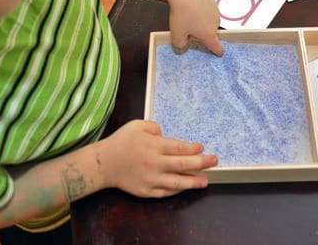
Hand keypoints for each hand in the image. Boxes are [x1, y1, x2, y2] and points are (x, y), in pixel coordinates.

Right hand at [99, 120, 217, 197]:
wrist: (104, 163)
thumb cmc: (121, 142)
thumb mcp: (136, 125)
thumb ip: (153, 126)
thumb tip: (164, 133)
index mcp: (154, 145)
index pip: (179, 147)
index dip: (193, 148)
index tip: (202, 147)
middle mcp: (155, 163)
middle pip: (183, 164)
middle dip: (202, 162)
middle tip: (214, 161)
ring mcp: (151, 179)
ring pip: (177, 182)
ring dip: (193, 181)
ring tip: (205, 181)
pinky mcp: (146, 191)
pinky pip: (165, 192)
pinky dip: (177, 190)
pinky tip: (185, 187)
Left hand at [167, 0, 223, 55]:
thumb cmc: (181, 14)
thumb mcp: (176, 35)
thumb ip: (180, 44)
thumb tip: (184, 43)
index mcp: (209, 34)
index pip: (216, 46)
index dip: (217, 51)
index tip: (219, 53)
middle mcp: (215, 23)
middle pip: (210, 32)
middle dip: (200, 32)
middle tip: (187, 28)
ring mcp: (215, 10)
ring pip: (208, 20)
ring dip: (200, 20)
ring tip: (187, 14)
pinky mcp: (212, 0)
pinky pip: (207, 8)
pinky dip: (200, 9)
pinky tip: (191, 5)